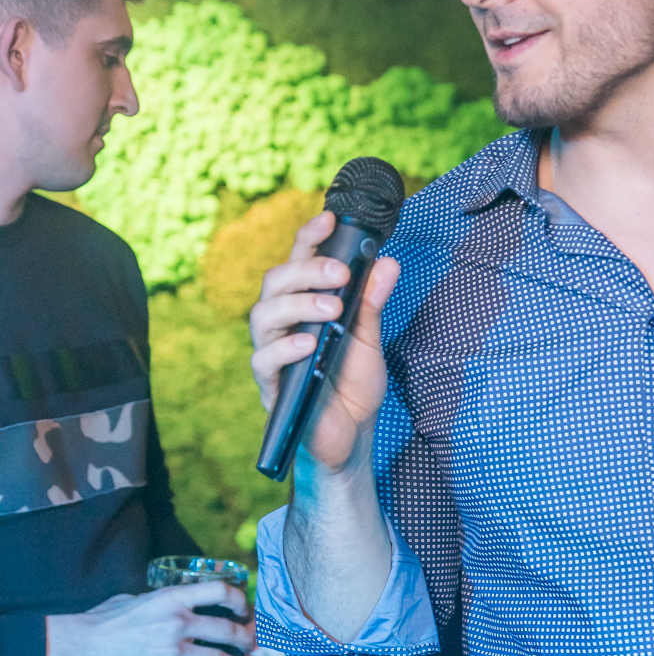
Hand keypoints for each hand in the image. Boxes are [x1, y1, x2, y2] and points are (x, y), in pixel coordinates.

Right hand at [47, 582, 250, 655]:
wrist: (78, 649)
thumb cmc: (102, 621)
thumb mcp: (136, 599)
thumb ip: (162, 600)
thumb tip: (178, 601)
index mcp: (172, 598)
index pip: (220, 592)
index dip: (240, 601)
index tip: (244, 610)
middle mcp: (178, 623)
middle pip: (229, 631)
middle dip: (247, 640)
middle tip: (253, 646)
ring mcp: (172, 652)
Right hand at [248, 209, 400, 474]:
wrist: (351, 436)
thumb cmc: (353, 383)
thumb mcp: (369, 339)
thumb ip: (372, 302)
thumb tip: (388, 263)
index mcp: (304, 305)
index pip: (298, 262)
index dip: (309, 238)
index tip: (329, 218)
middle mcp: (282, 324)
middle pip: (275, 282)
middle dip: (306, 271)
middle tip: (341, 274)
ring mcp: (273, 353)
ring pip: (263, 315)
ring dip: (298, 305)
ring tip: (332, 309)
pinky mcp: (271, 385)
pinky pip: (264, 360)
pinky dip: (286, 348)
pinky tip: (309, 344)